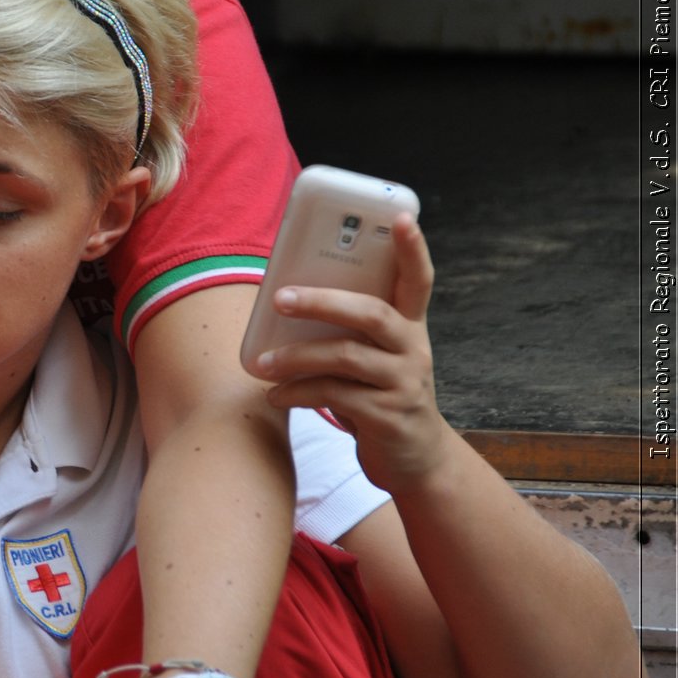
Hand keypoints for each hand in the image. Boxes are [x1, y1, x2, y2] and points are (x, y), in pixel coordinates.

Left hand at [249, 214, 458, 494]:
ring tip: (260, 364)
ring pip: (345, 357)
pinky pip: (335, 396)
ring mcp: (404, 383)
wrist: (417, 460)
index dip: (412, 247)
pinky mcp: (388, 416)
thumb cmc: (382, 394)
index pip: (418, 279)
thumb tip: (284, 299)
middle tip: (279, 299)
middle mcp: (413, 349)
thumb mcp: (375, 357)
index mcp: (409, 326)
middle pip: (371, 313)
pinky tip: (274, 396)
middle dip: (322, 302)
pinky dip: (298, 393)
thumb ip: (349, 330)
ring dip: (295, 357)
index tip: (398, 217)